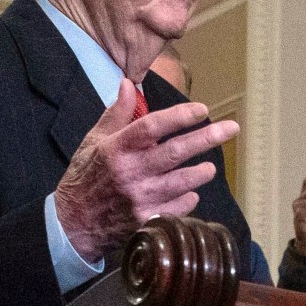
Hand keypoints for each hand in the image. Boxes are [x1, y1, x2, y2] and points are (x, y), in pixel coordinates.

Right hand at [52, 84, 240, 265]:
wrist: (73, 222)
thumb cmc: (86, 175)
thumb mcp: (94, 140)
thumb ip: (116, 113)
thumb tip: (128, 83)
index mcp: (117, 148)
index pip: (152, 126)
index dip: (179, 116)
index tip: (202, 109)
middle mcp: (130, 172)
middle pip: (175, 152)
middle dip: (206, 138)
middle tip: (232, 128)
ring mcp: (139, 198)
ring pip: (182, 182)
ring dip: (201, 172)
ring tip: (210, 166)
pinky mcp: (146, 221)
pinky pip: (178, 208)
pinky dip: (188, 198)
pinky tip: (190, 192)